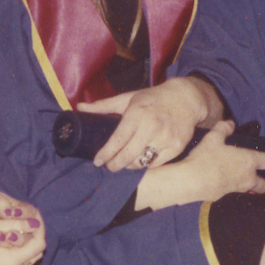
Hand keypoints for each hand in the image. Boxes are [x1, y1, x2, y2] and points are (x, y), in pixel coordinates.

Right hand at [0, 190, 44, 264]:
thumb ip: (16, 224)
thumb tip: (35, 222)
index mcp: (10, 262)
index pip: (38, 245)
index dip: (40, 228)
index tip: (35, 214)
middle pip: (33, 254)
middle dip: (34, 236)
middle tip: (29, 218)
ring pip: (24, 259)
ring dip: (25, 243)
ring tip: (19, 224)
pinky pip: (13, 263)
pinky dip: (15, 250)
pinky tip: (8, 236)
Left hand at [78, 79, 219, 171]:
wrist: (186, 99)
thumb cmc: (153, 99)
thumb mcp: (128, 98)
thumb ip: (104, 105)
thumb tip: (79, 108)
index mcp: (137, 114)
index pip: (117, 140)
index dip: (105, 154)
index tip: (97, 162)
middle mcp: (151, 127)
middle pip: (128, 156)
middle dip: (115, 165)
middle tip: (109, 167)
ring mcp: (166, 138)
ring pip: (142, 162)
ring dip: (130, 166)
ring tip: (124, 163)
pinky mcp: (177, 147)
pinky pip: (157, 164)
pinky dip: (147, 165)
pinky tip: (141, 161)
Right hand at [132, 122, 264, 211]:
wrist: (192, 181)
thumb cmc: (206, 158)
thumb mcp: (213, 138)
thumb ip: (223, 129)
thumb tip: (230, 123)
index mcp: (249, 161)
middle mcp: (247, 177)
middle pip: (264, 184)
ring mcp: (237, 189)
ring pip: (251, 191)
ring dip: (253, 188)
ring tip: (250, 184)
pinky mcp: (226, 197)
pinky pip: (237, 194)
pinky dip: (237, 190)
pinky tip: (229, 186)